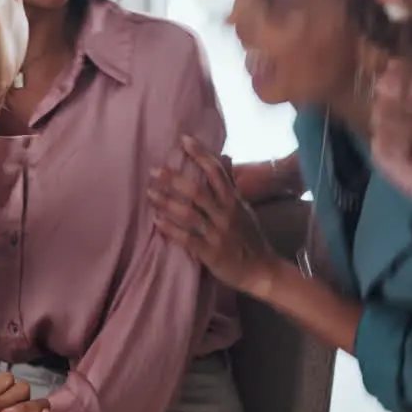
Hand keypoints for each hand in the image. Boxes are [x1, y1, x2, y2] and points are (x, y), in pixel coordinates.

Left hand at [148, 136, 280, 296]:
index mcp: (234, 201)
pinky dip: (171, 230)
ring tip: (150, 194)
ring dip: (168, 203)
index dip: (201, 155)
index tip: (184, 139)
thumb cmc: (249, 237)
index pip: (217, 172)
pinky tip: (156, 222)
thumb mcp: (244, 208)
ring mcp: (218, 234)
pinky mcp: (211, 253)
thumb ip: (231, 183)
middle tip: (154, 170)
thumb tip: (225, 156)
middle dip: (175, 180)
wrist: (262, 271)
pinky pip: (188, 239)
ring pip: (190, 214)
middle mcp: (226, 214)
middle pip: (198, 192)